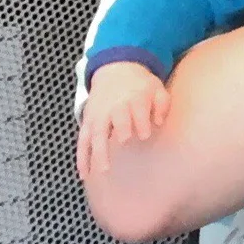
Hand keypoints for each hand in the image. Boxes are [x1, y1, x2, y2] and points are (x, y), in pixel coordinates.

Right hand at [77, 61, 169, 180]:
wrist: (116, 70)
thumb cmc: (141, 85)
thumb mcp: (157, 88)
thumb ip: (162, 104)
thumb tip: (158, 122)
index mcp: (134, 97)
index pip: (137, 109)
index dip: (140, 122)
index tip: (145, 135)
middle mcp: (114, 107)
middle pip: (115, 119)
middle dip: (119, 130)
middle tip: (124, 144)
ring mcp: (98, 116)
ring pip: (96, 134)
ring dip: (98, 151)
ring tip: (102, 170)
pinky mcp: (88, 123)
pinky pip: (82, 141)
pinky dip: (82, 157)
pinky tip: (84, 173)